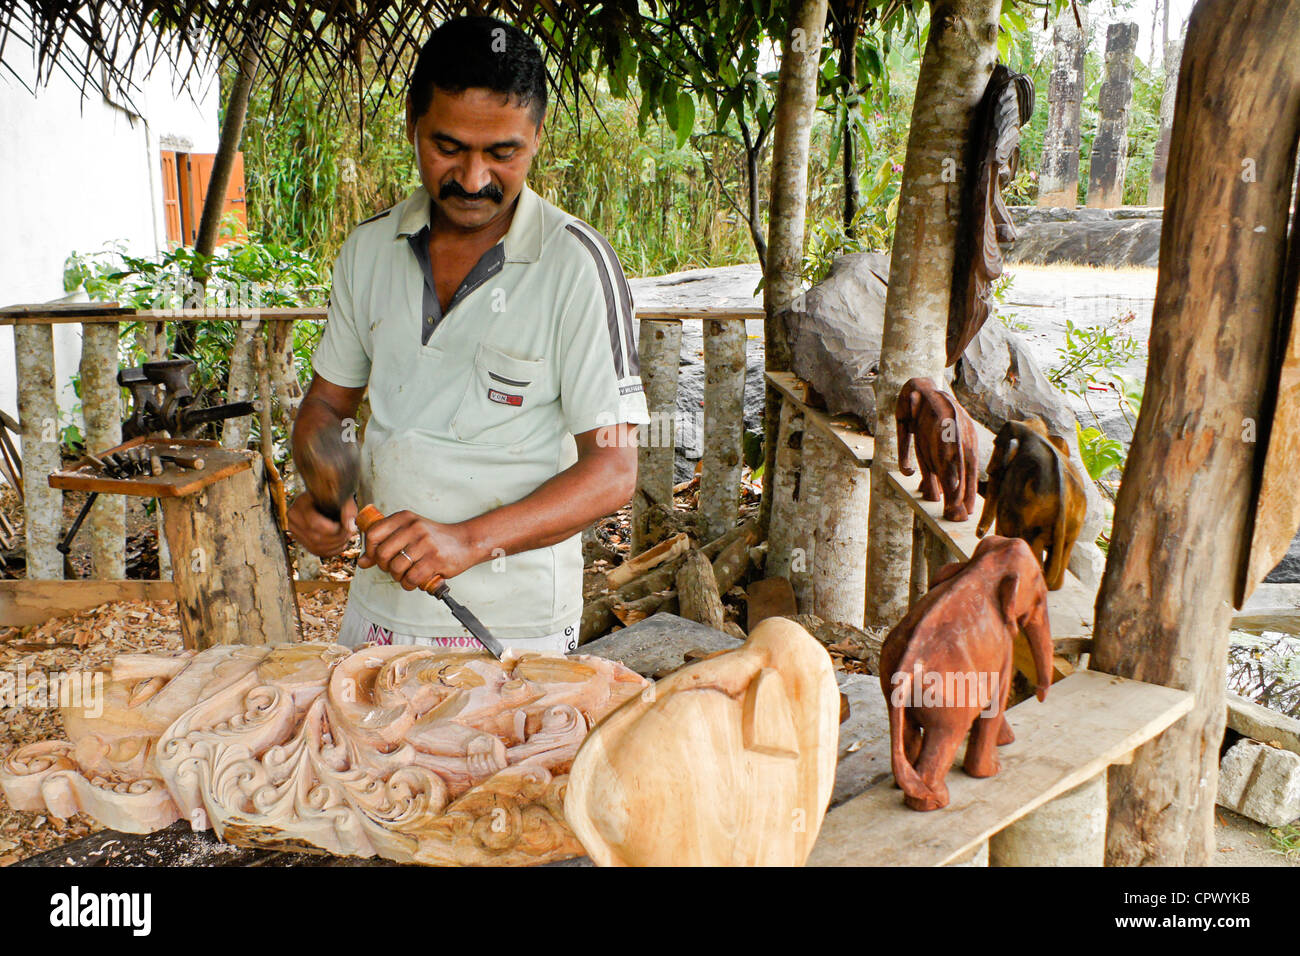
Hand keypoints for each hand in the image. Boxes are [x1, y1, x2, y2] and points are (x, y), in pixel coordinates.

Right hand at [286, 491, 356, 556]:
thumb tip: (350, 528)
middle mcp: (294, 518)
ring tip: (346, 538)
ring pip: (315, 547)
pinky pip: (315, 551)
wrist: (324, 499)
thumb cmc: (333, 497)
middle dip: (337, 539)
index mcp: (301, 503)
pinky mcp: (300, 539)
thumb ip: (348, 511)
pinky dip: (330, 551)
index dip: (333, 529)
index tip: (345, 526)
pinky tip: (340, 545)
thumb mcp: (343, 498)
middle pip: (315, 538)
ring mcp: (295, 530)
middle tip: (349, 533)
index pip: (314, 523)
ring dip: (335, 546)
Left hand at [358, 510, 482, 591]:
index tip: (375, 558)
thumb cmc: (434, 539)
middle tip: (393, 568)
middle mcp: (414, 528)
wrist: (466, 541)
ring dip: (397, 577)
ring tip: (405, 574)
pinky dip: (409, 584)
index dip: (369, 550)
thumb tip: (362, 562)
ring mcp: (425, 544)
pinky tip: (414, 581)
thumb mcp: (409, 533)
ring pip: (396, 568)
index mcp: (405, 518)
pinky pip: (411, 578)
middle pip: (382, 553)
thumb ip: (385, 544)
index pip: (373, 534)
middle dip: (383, 566)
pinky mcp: (435, 560)